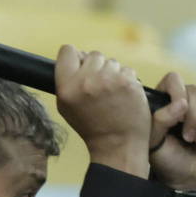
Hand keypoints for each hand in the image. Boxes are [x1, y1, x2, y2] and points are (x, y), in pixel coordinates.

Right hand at [53, 47, 152, 174]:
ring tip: (113, 95)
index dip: (75, 57)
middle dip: (97, 68)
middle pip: (93, 55)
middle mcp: (86, 82)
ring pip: (112, 62)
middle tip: (100, 88)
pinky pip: (127, 70)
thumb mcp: (66, 106)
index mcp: (66, 87)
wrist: (118, 145)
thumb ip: (67, 79)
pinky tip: (124, 96)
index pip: (68, 50)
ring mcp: (109, 81)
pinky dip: (127, 80)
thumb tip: (77, 54)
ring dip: (113, 74)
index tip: (81, 67)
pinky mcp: (129, 83)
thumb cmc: (91, 126)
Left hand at [147, 71, 195, 191]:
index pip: (173, 80)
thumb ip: (161, 120)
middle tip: (190, 139)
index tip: (181, 114)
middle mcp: (184, 98)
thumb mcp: (154, 141)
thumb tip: (182, 103)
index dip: (179, 92)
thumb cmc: (166, 157)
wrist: (187, 176)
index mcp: (163, 100)